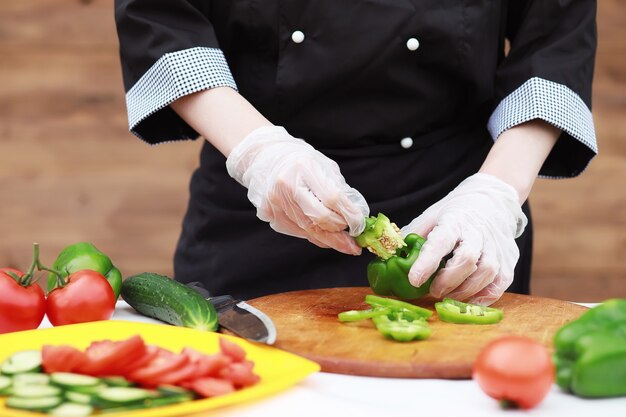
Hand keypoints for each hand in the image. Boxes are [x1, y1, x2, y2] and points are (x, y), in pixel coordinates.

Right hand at [226, 126, 368, 254]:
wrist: (266, 157)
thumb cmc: (300, 162)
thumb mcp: (324, 166)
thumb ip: (340, 189)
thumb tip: (356, 216)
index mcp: (304, 167)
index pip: (333, 198)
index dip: (350, 215)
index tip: (360, 224)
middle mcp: (286, 184)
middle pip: (319, 218)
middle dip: (339, 232)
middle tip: (352, 239)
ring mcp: (275, 201)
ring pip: (308, 230)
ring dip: (329, 239)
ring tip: (344, 243)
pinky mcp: (268, 213)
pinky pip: (296, 231)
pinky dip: (313, 235)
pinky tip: (323, 235)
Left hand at [401, 173, 527, 304]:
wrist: (493, 200)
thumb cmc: (456, 211)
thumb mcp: (432, 215)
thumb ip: (414, 235)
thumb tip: (390, 255)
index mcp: (455, 220)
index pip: (441, 241)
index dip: (427, 262)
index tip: (414, 280)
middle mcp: (479, 233)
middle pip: (467, 260)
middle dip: (447, 280)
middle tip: (433, 291)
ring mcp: (497, 247)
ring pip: (486, 273)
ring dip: (465, 290)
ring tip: (448, 295)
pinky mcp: (509, 259)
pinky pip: (500, 283)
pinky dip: (484, 296)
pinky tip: (469, 299)